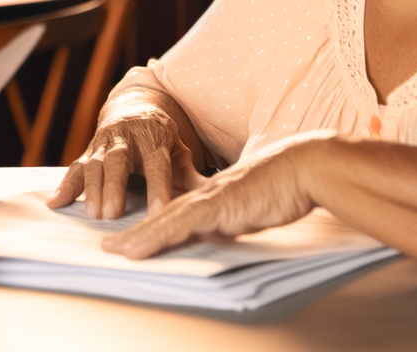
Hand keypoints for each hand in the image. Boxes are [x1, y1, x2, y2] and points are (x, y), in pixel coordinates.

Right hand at [47, 88, 206, 218]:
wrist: (134, 108)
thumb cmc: (161, 138)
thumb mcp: (179, 151)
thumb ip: (191, 175)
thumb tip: (212, 196)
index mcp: (154, 138)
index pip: (157, 164)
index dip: (158, 187)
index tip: (159, 211)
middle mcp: (125, 138)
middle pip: (119, 160)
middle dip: (115, 186)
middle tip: (113, 213)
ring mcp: (103, 144)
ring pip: (95, 164)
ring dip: (92, 189)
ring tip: (94, 215)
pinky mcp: (87, 152)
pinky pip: (74, 168)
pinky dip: (64, 186)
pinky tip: (55, 203)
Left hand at [101, 131, 332, 259]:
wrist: (305, 167)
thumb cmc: (288, 184)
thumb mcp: (253, 204)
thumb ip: (233, 216)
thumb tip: (218, 231)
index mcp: (215, 191)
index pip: (178, 209)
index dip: (155, 222)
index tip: (136, 235)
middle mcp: (207, 192)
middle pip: (164, 214)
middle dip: (137, 231)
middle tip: (111, 245)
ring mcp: (210, 197)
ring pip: (165, 219)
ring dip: (138, 236)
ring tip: (115, 249)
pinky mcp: (218, 205)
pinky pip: (178, 224)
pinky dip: (155, 236)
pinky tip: (137, 248)